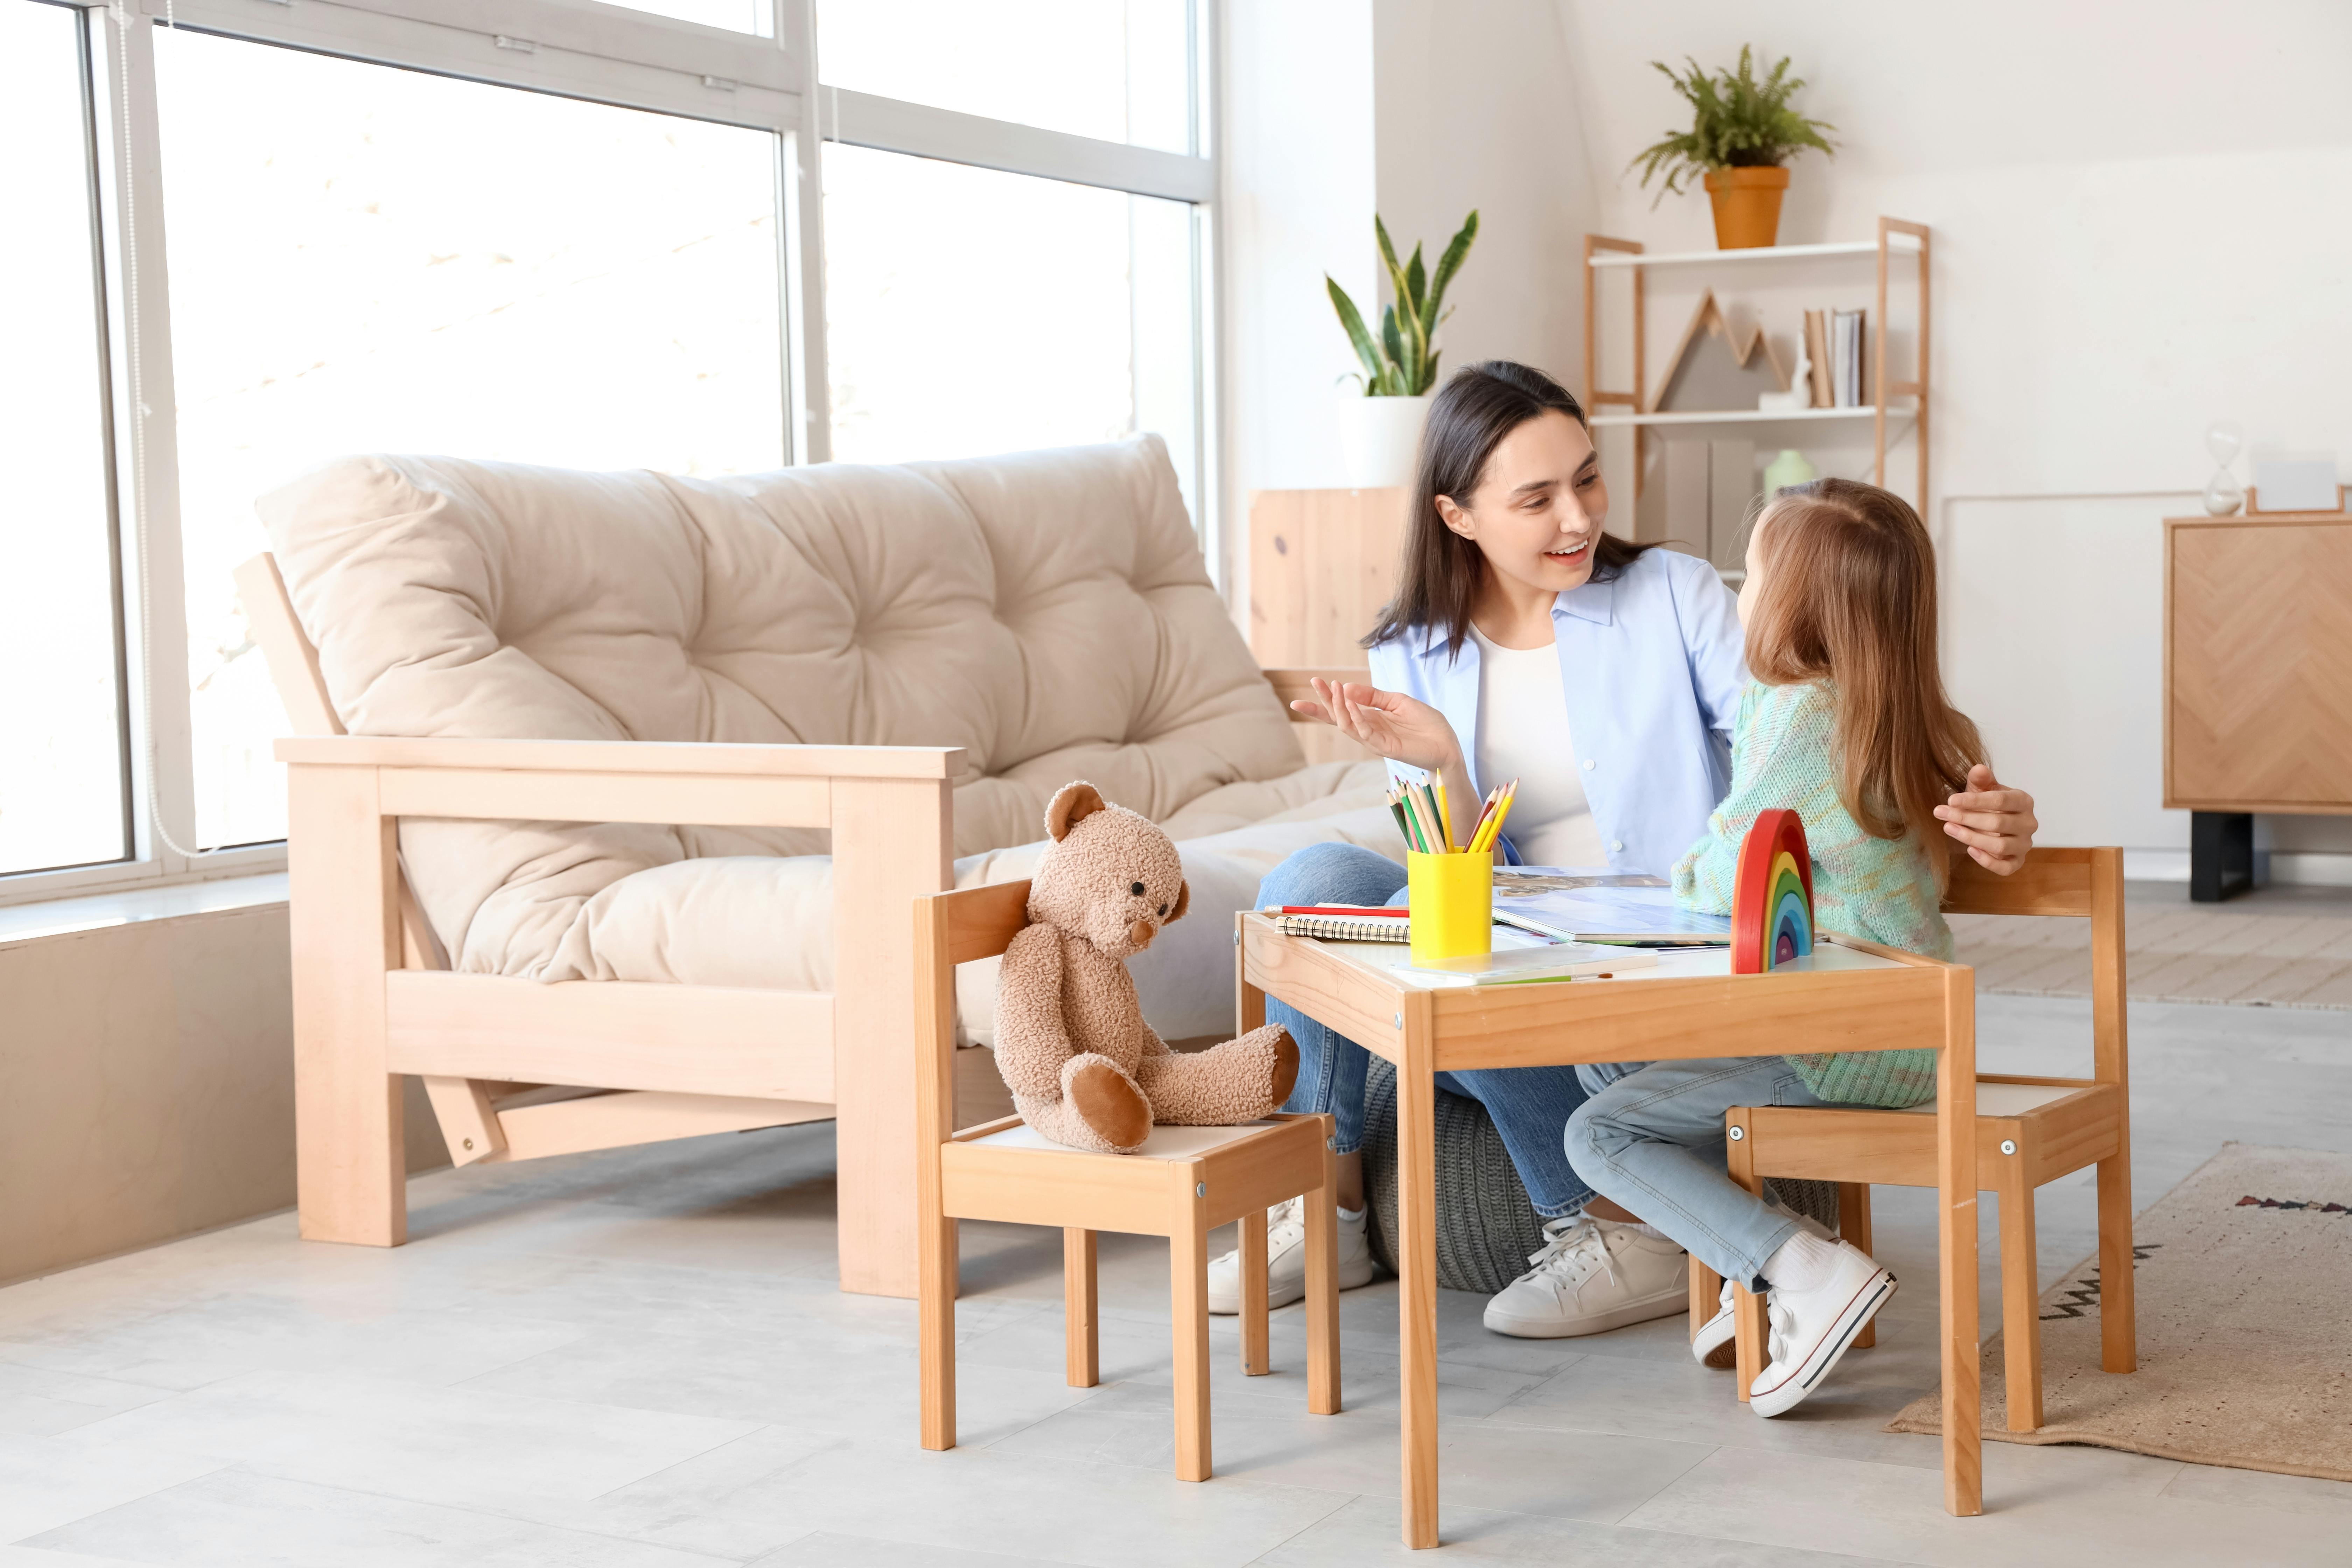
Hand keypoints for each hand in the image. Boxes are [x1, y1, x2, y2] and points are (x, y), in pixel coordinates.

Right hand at [1290, 678, 1463, 775]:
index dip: (1326, 698)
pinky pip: (1365, 733)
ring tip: (1335, 688)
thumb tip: (1346, 686)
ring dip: (1339, 706)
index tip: (1313, 681)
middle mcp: (1368, 730)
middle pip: (1338, 717)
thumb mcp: (1398, 701)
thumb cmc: (1425, 723)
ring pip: (1347, 725)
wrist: (1446, 743)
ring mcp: (1375, 740)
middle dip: (1325, 701)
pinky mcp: (1385, 747)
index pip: (1342, 708)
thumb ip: (1373, 695)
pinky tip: (1351, 704)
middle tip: (1314, 682)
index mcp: (1370, 718)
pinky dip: (1356, 718)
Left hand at [1934, 764, 2037, 873]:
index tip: (1950, 800)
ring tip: (1948, 828)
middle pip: (1997, 823)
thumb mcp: (1983, 788)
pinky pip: (2005, 867)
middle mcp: (2029, 823)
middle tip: (1940, 813)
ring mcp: (2024, 844)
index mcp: (2023, 801)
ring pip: (1999, 846)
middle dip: (1966, 817)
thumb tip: (1978, 769)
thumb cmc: (1988, 803)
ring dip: (1970, 837)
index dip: (1974, 800)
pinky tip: (1968, 850)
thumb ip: (1981, 779)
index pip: (2000, 800)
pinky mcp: (2017, 861)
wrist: (1994, 822)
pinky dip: (1986, 861)